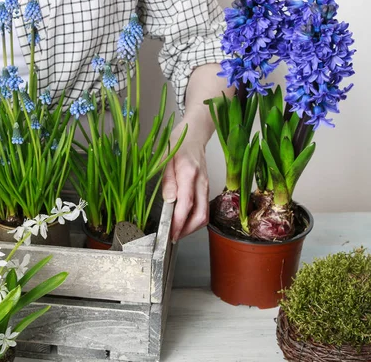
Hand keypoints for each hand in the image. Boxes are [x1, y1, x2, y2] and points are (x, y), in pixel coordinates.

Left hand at [162, 123, 209, 241]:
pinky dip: (194, 219)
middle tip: (172, 237)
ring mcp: (205, 186)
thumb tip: (168, 200)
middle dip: (187, 230)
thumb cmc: (178, 142)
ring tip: (176, 231)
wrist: (194, 133)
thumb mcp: (165, 158)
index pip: (186, 204)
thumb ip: (167, 180)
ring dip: (191, 227)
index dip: (179, 222)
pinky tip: (183, 220)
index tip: (171, 233)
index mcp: (189, 173)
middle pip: (200, 215)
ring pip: (204, 214)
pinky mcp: (206, 188)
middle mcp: (201, 182)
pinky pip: (203, 208)